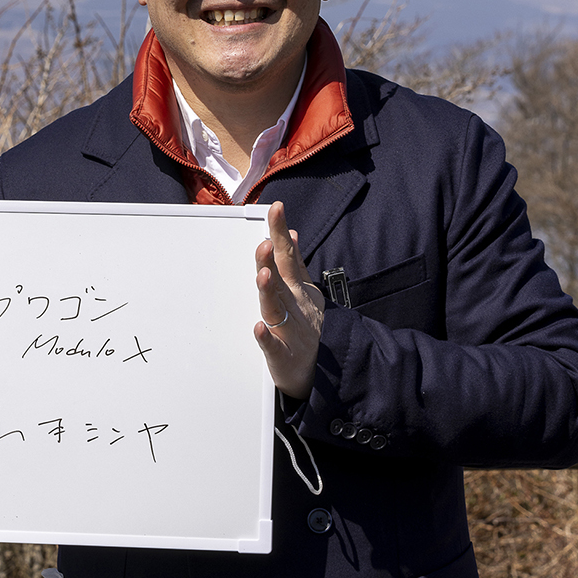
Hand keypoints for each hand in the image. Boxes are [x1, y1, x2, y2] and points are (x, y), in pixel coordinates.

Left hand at [253, 201, 324, 401]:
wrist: (318, 369)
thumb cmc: (303, 327)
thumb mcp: (303, 291)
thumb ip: (294, 263)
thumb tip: (290, 235)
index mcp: (295, 289)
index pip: (286, 255)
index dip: (281, 232)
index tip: (276, 208)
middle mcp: (292, 305)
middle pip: (280, 277)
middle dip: (273, 257)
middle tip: (267, 240)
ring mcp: (288, 329)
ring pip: (275, 307)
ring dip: (268, 291)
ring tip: (262, 275)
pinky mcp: (282, 355)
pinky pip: (273, 346)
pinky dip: (266, 337)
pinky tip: (259, 328)